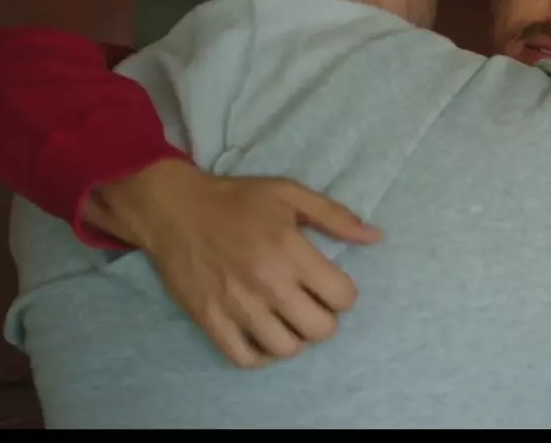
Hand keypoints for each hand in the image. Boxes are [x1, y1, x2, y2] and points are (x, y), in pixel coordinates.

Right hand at [85, 158, 382, 367]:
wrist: (173, 209)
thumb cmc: (235, 199)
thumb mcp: (289, 193)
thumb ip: (335, 216)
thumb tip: (377, 237)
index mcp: (290, 250)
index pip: (342, 297)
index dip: (343, 293)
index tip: (329, 284)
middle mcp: (267, 283)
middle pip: (320, 330)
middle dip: (323, 317)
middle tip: (310, 301)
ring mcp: (237, 306)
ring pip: (287, 349)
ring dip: (294, 337)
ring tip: (286, 317)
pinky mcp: (210, 320)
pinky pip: (246, 358)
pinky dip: (260, 353)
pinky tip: (262, 332)